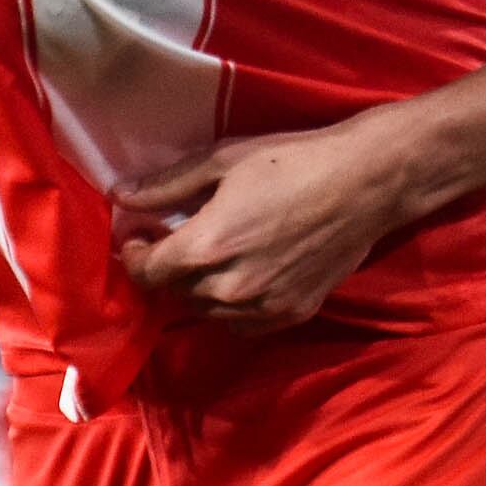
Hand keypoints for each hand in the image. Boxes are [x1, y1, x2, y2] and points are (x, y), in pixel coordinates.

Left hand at [116, 116, 423, 330]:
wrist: (364, 183)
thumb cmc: (292, 161)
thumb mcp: (223, 161)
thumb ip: (167, 185)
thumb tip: (121, 198)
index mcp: (206, 247)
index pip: (145, 272)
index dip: (135, 255)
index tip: (141, 236)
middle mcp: (229, 288)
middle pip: (173, 293)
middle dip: (167, 268)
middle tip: (176, 239)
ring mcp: (262, 307)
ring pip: (206, 312)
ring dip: (197, 289)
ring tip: (210, 257)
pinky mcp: (291, 314)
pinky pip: (242, 325)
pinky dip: (231, 307)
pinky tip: (241, 277)